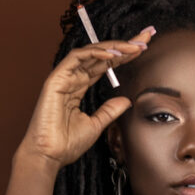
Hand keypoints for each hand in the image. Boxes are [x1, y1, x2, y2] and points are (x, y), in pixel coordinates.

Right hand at [17, 26, 154, 168]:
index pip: (104, 65)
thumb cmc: (66, 144)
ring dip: (112, 47)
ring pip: (90, 53)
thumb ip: (109, 111)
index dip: (123, 56)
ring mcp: (63, 77)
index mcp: (79, 88)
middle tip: (145, 38)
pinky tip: (111, 54)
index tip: (142, 49)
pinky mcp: (56, 79)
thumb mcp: (96, 126)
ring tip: (132, 46)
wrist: (49, 156)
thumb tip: (126, 100)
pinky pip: (76, 58)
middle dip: (123, 45)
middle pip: (100, 55)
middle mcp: (72, 79)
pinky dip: (94, 53)